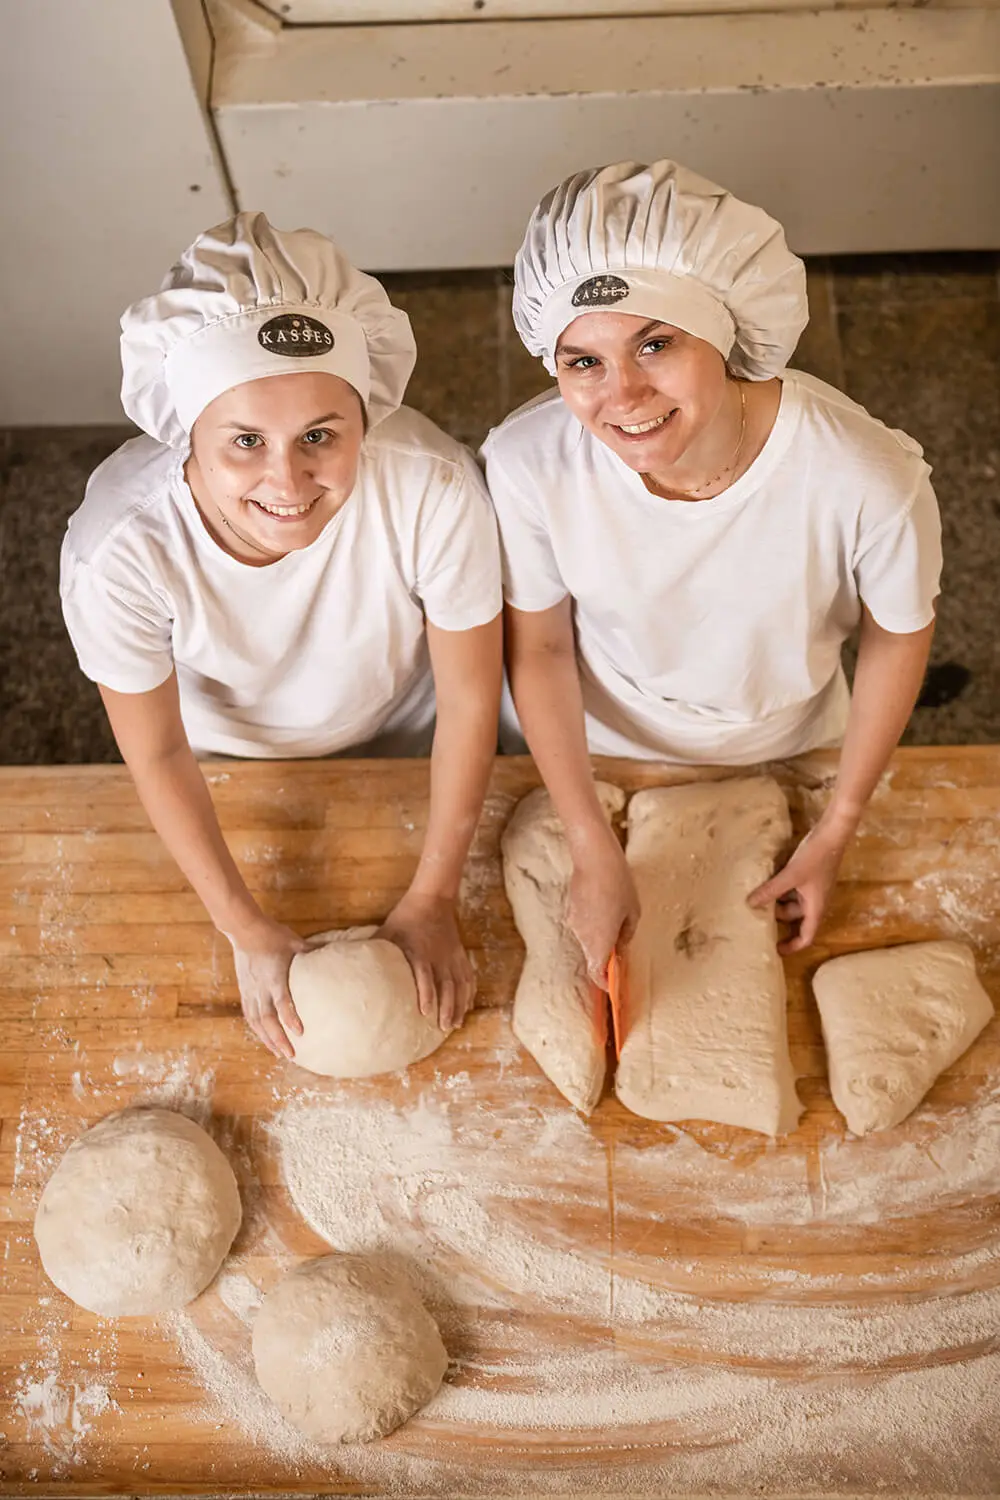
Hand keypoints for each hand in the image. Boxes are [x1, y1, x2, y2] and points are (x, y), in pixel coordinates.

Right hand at [224, 915, 308, 1059]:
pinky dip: (257, 1030)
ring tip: (279, 1054)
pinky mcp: (244, 991)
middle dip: (278, 1039)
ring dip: (267, 1039)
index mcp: (274, 975)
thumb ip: (314, 951)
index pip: (282, 1001)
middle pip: (267, 1019)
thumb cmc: (273, 935)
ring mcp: (250, 990)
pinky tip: (265, 1039)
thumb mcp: (296, 941)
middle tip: (291, 1055)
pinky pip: (250, 1015)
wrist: (244, 930)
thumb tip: (336, 953)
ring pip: (256, 1022)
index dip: (290, 1017)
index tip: (300, 1032)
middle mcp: (260, 987)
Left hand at [376, 892, 473, 1031]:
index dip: (426, 994)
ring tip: (456, 1024)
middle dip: (447, 1007)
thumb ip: (371, 947)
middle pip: (447, 985)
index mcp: (419, 952)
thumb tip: (345, 959)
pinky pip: (468, 976)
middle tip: (444, 1028)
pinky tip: (468, 1006)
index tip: (425, 1012)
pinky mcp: (459, 955)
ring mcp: (451, 956)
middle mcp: (438, 957)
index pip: (425, 976)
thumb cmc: (405, 917)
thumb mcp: (387, 931)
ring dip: (459, 1005)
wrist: (432, 899)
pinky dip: (470, 992)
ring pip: (460, 984)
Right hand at [567, 825, 640, 989]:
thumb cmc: (618, 885)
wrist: (594, 858)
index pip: (597, 973)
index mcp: (600, 942)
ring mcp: (574, 922)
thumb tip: (620, 945)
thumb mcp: (633, 911)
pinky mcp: (570, 909)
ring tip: (616, 921)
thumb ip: (626, 934)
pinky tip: (605, 907)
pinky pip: (583, 925)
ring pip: (587, 939)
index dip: (605, 983)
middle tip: (621, 949)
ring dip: (600, 938)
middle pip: (593, 956)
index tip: (613, 985)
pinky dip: (593, 924)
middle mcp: (583, 936)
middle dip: (606, 957)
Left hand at [748, 815, 854, 954]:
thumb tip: (750, 904)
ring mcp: (813, 888)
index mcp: (816, 907)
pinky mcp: (809, 875)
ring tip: (758, 899)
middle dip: (779, 919)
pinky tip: (766, 882)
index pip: (807, 936)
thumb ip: (770, 890)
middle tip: (757, 916)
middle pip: (797, 918)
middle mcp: (816, 901)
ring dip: (778, 902)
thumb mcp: (790, 875)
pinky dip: (781, 890)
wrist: (832, 834)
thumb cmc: (815, 857)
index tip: (777, 949)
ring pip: (794, 902)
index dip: (793, 946)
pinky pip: (793, 890)